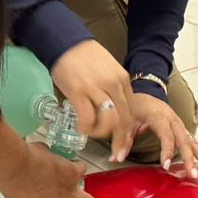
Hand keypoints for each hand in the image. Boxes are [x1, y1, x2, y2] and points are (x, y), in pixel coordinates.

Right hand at [50, 40, 136, 159]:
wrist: (66, 42)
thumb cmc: (85, 56)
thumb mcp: (108, 69)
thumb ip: (113, 88)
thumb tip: (114, 107)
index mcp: (122, 80)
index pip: (131, 112)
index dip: (129, 131)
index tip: (125, 144)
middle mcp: (113, 85)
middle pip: (124, 120)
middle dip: (121, 141)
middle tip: (116, 155)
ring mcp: (96, 89)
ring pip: (108, 121)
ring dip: (102, 135)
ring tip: (92, 133)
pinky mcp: (79, 92)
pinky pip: (87, 118)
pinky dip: (86, 128)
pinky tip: (82, 129)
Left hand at [126, 92, 197, 176]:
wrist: (145, 89)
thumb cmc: (136, 103)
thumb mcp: (126, 118)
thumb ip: (122, 139)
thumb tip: (115, 157)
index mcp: (159, 116)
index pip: (166, 135)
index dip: (167, 150)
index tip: (167, 166)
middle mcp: (172, 119)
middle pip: (184, 140)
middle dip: (190, 158)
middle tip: (193, 174)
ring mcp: (179, 123)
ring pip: (192, 140)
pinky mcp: (181, 128)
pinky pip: (193, 140)